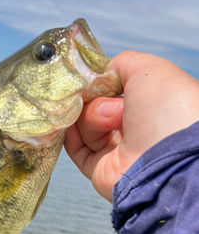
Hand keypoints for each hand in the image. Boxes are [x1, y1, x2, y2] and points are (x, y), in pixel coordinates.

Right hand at [65, 51, 198, 201]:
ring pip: (85, 124)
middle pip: (96, 104)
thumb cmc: (165, 108)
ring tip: (111, 121)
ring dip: (91, 117)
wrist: (164, 156)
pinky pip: (76, 148)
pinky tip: (68, 124)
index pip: (115, 88)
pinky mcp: (100, 169)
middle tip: (107, 100)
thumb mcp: (149, 70)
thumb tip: (100, 73)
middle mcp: (135, 127)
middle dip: (95, 98)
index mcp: (151, 104)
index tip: (92, 76)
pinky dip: (70, 134)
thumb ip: (122, 64)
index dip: (101, 80)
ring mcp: (117, 149)